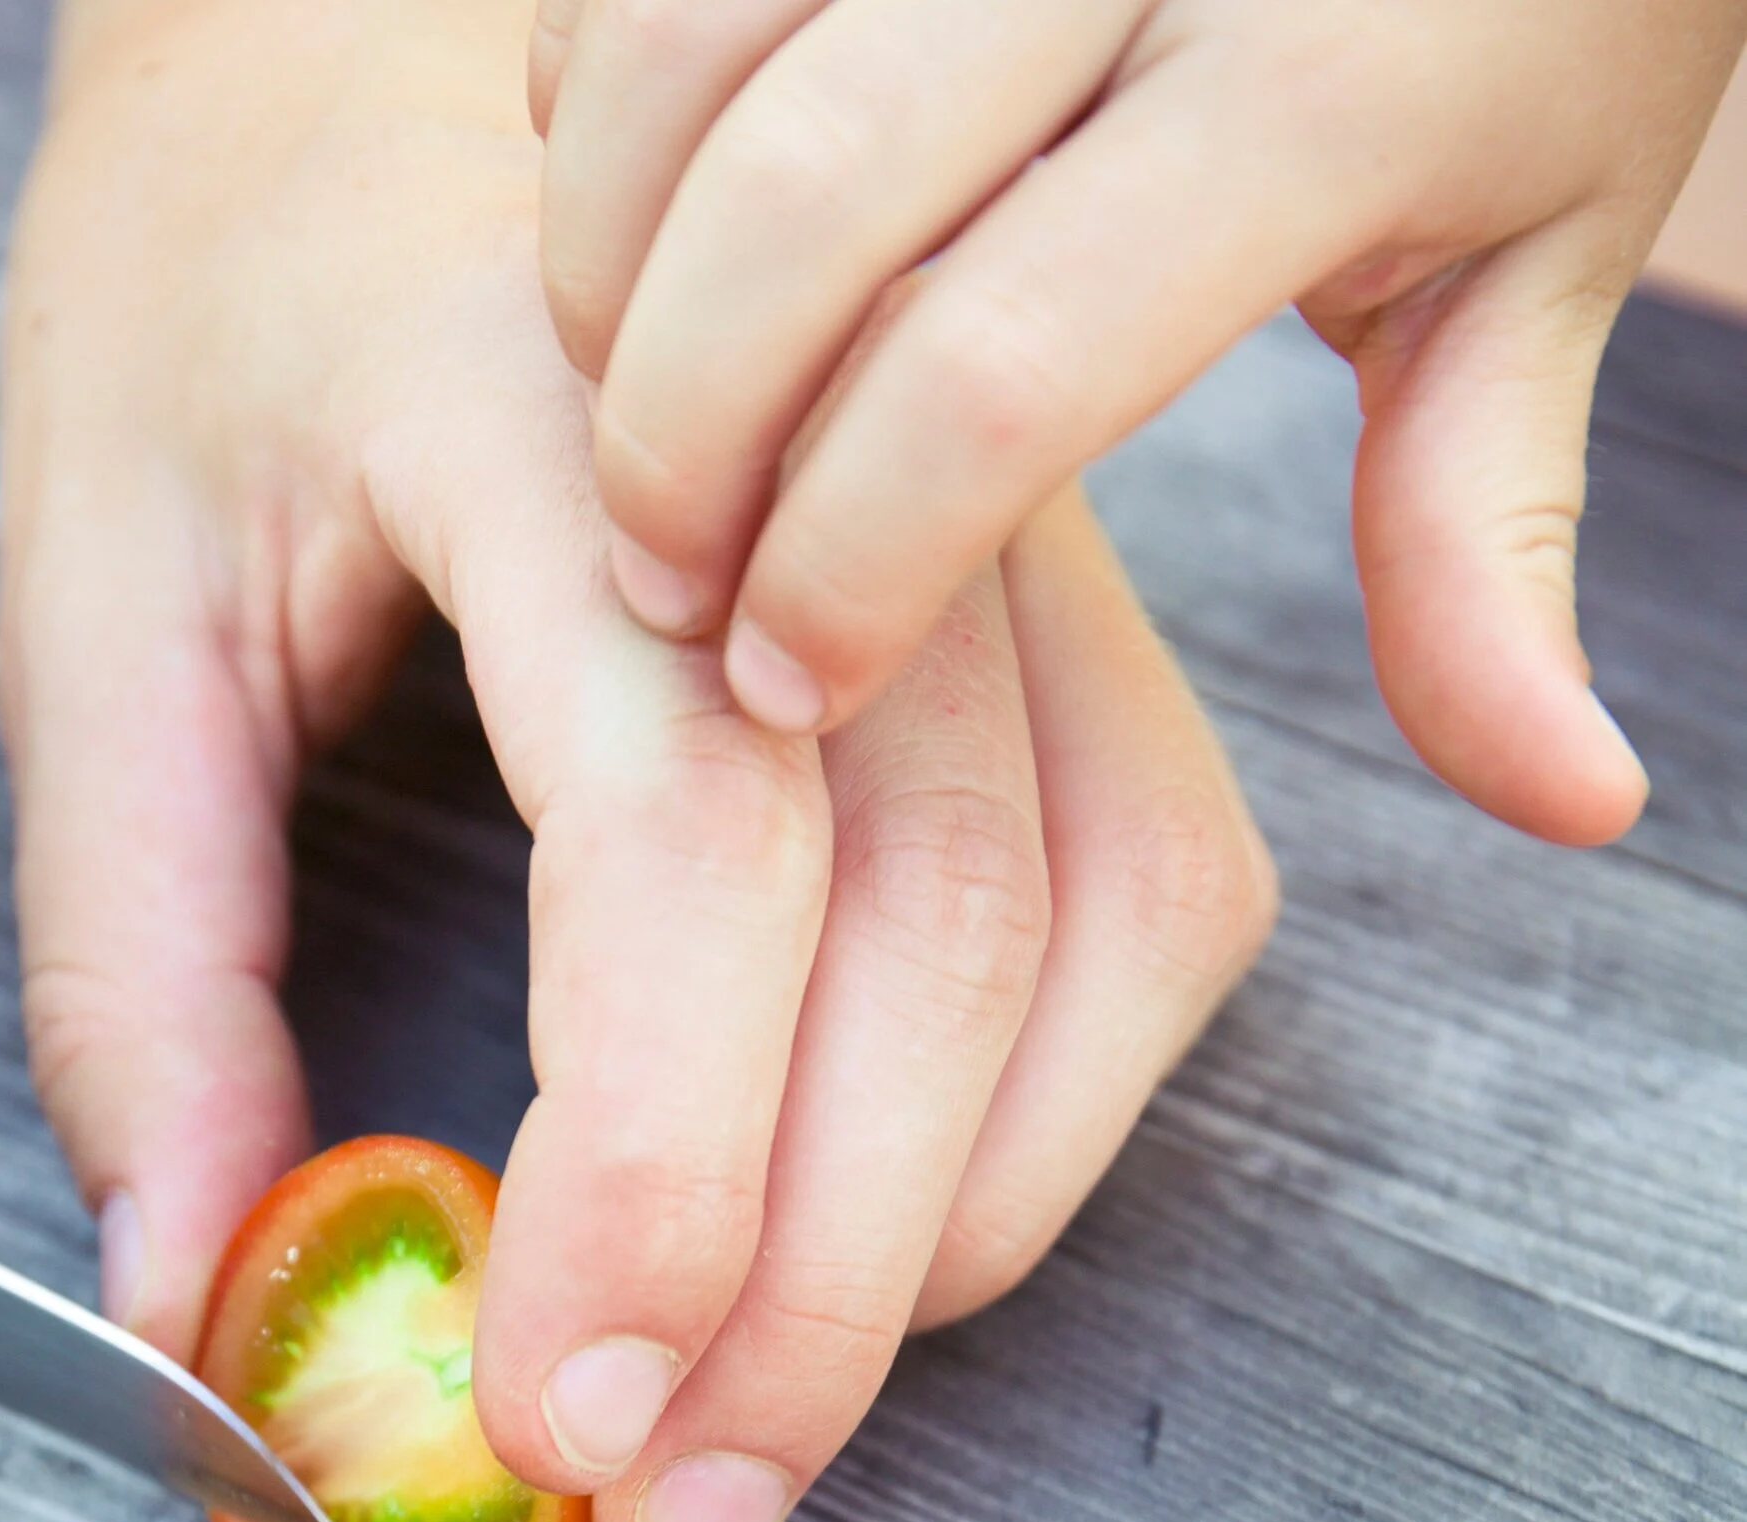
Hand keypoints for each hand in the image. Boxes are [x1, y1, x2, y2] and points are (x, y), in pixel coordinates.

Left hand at [0, 0, 1272, 1521]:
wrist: (376, 34)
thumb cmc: (226, 269)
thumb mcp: (101, 599)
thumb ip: (143, 965)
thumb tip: (198, 1293)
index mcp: (561, 440)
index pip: (694, 847)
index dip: (661, 1177)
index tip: (555, 1421)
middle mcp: (827, 480)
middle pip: (926, 937)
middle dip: (807, 1297)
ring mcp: (972, 536)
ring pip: (1084, 938)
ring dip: (941, 1239)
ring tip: (761, 1438)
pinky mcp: (1031, 613)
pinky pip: (1144, 894)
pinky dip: (1046, 1113)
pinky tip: (909, 1234)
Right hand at [531, 0, 1746, 845]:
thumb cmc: (1508, 14)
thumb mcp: (1530, 263)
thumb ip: (1488, 534)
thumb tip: (1569, 799)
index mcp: (1322, 81)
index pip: (997, 375)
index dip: (849, 567)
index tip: (785, 690)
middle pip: (798, 217)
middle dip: (679, 444)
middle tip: (668, 592)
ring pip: (680, 67)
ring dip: (608, 281)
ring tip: (630, 423)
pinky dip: (596, 119)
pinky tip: (640, 237)